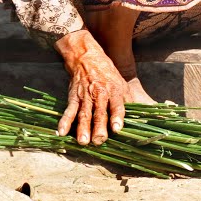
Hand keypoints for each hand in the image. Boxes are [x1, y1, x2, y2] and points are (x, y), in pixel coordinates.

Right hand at [53, 29, 129, 145]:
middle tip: (99, 140)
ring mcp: (85, 96)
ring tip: (83, 141)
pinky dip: (64, 121)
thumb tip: (139, 117)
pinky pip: (69, 110)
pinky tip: (61, 132)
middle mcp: (100, 94)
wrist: (87, 59)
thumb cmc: (108, 75)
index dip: (117, 117)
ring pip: (84, 114)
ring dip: (83, 128)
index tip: (117, 129)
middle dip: (99, 127)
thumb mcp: (122, 84)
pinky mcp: (73, 97)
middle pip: (99, 113)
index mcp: (114, 91)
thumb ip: (128, 101)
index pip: (117, 105)